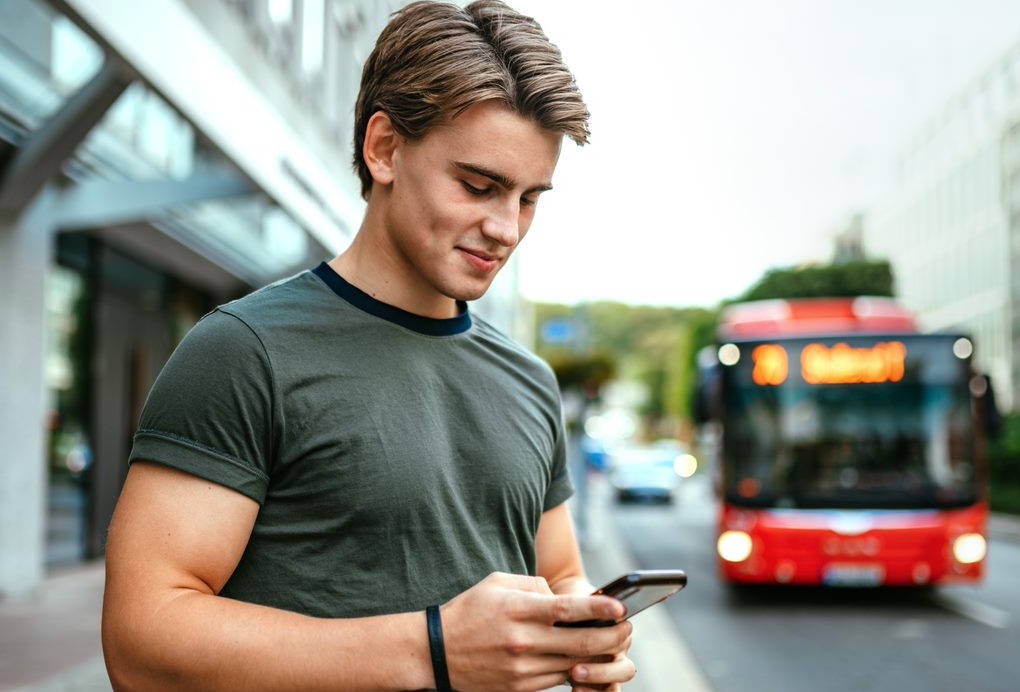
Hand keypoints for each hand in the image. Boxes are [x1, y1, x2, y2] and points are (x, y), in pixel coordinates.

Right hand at [439, 572, 632, 691]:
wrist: (435, 652)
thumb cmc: (469, 610)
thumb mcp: (497, 583)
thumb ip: (533, 586)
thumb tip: (560, 597)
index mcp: (517, 609)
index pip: (567, 609)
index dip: (599, 608)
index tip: (621, 606)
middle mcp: (521, 641)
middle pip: (580, 643)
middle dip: (611, 637)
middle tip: (628, 629)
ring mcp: (521, 669)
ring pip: (573, 664)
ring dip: (599, 656)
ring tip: (613, 644)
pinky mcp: (519, 688)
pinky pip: (556, 679)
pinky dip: (575, 670)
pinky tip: (585, 660)